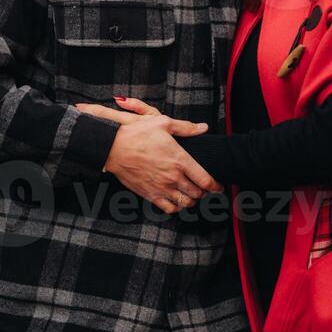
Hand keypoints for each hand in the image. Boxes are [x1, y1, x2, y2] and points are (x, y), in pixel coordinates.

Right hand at [76, 106, 221, 213]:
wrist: (113, 147)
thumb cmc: (138, 133)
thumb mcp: (163, 123)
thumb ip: (186, 128)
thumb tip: (203, 127)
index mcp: (180, 160)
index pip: (205, 180)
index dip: (216, 186)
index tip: (218, 186)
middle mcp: (173, 177)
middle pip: (197, 193)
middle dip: (204, 193)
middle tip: (205, 189)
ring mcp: (161, 188)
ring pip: (185, 203)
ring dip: (191, 201)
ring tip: (192, 195)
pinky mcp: (150, 195)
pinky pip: (169, 208)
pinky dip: (176, 207)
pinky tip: (176, 200)